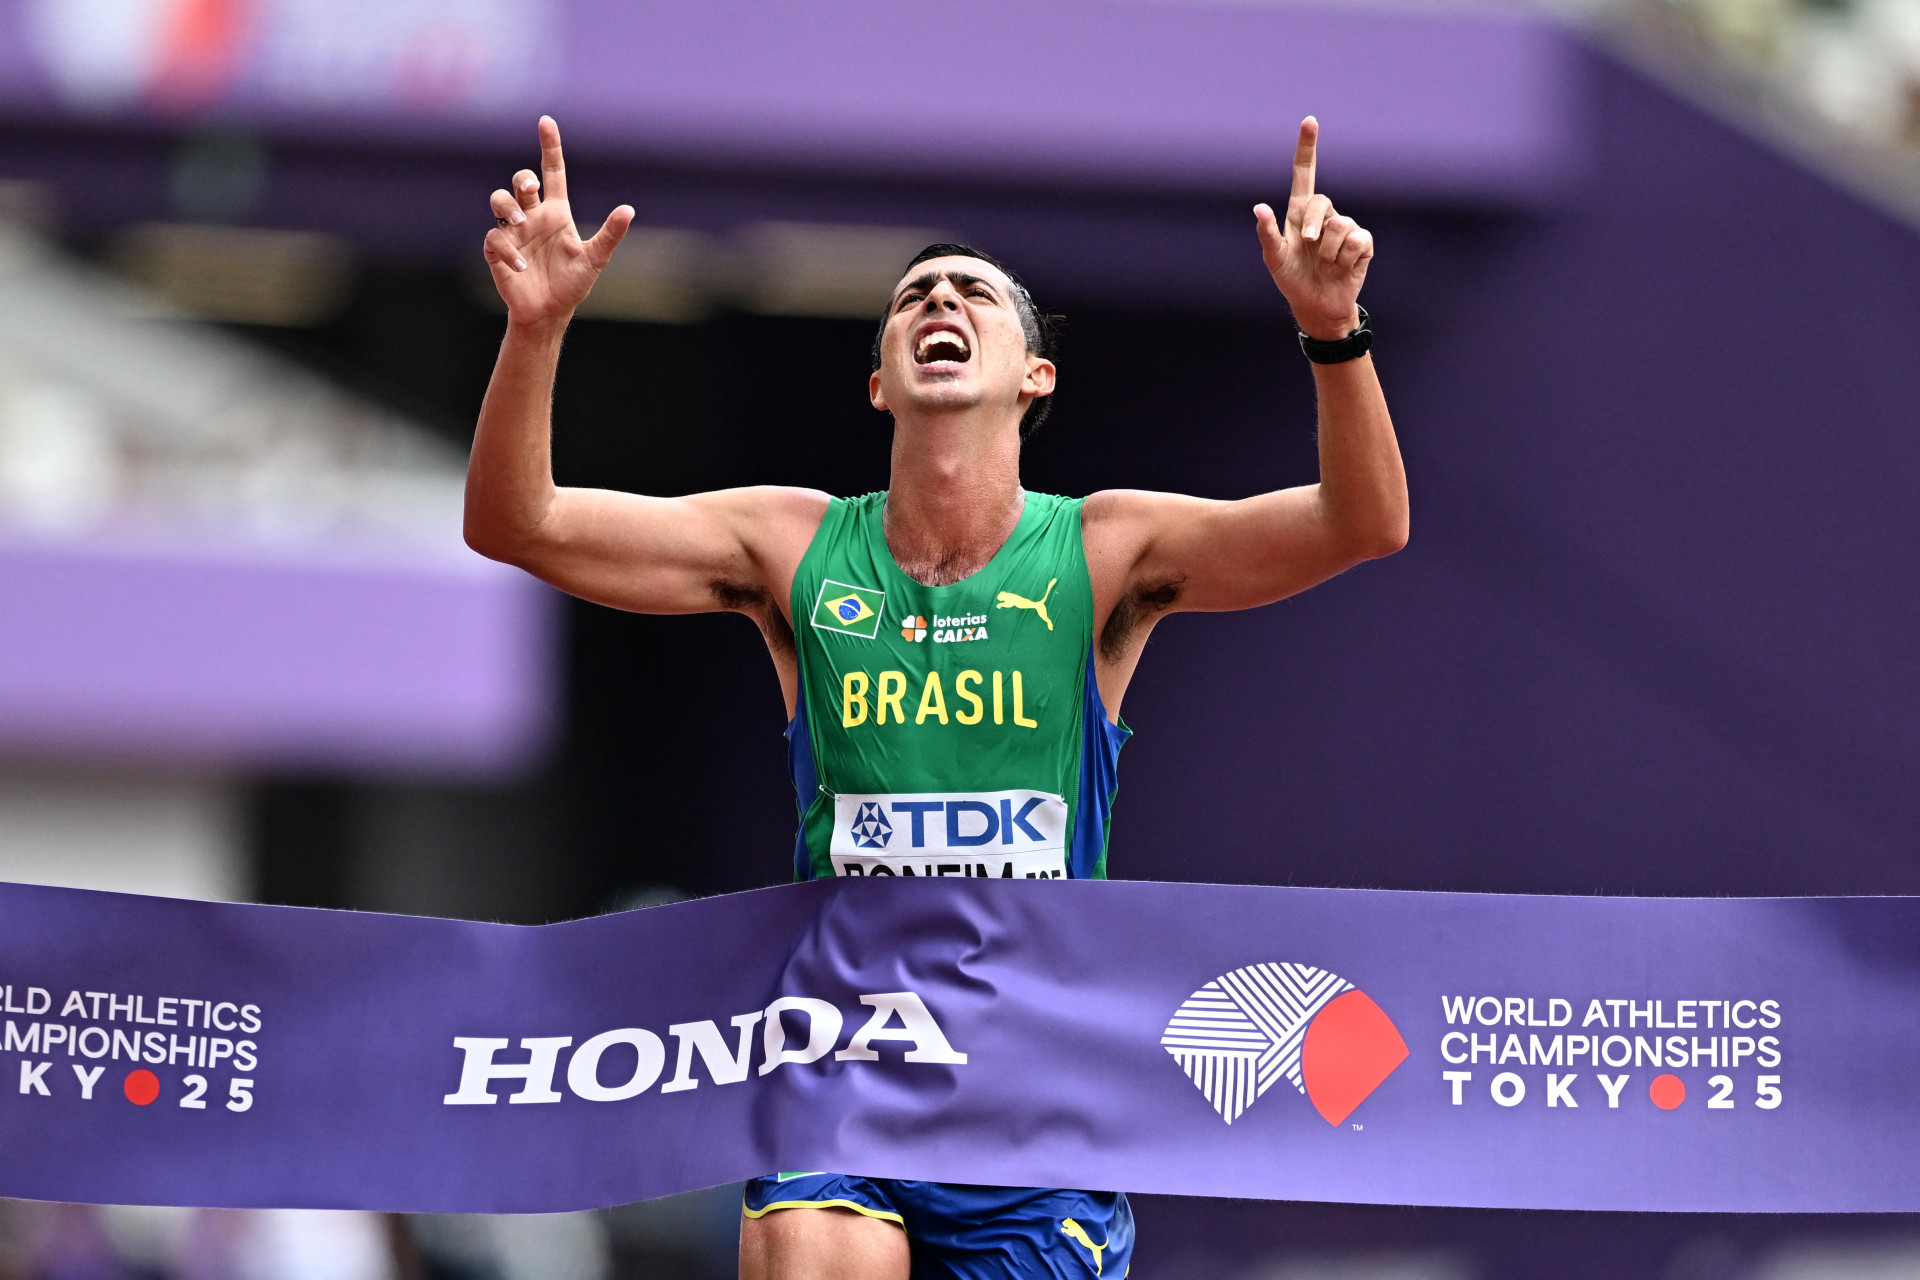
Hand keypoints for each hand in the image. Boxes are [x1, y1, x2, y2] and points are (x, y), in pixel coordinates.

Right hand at [484, 116, 633, 328]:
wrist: (549, 312)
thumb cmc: (572, 283)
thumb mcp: (595, 258)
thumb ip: (610, 234)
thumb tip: (629, 210)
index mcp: (556, 212)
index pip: (552, 171)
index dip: (550, 146)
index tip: (547, 121)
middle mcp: (533, 217)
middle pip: (521, 183)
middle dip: (523, 180)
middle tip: (531, 191)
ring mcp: (514, 232)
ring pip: (499, 201)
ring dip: (508, 208)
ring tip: (522, 225)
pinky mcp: (498, 251)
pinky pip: (494, 238)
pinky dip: (507, 249)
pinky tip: (522, 266)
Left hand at [1254, 117, 1373, 341]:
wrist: (1317, 305)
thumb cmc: (1292, 279)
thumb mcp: (1274, 259)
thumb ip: (1266, 234)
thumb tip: (1259, 207)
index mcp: (1300, 213)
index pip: (1304, 174)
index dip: (1307, 148)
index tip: (1310, 121)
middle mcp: (1325, 215)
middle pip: (1321, 202)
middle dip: (1312, 226)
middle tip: (1306, 246)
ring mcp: (1346, 228)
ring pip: (1338, 227)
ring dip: (1326, 252)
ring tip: (1324, 264)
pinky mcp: (1362, 243)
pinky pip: (1355, 242)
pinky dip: (1344, 259)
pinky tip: (1341, 268)